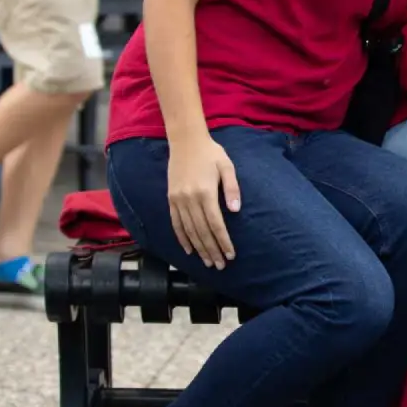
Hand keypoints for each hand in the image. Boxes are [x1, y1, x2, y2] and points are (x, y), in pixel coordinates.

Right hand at [167, 135, 240, 269]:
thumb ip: (232, 188)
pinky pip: (176, 223)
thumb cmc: (211, 153)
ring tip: (208, 262)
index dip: (223, 241)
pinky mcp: (171, 199)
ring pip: (189, 230)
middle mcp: (190, 199)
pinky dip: (182, 238)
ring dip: (199, 248)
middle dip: (212, 250)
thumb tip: (236, 210)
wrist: (186, 141)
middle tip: (220, 265)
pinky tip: (189, 250)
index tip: (230, 254)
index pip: (216, 224)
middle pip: (202, 231)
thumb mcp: (227, 166)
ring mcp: (178, 200)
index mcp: (205, 192)